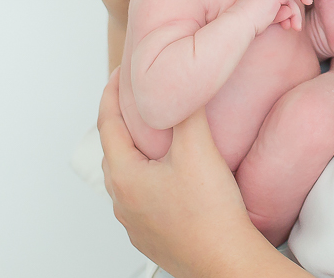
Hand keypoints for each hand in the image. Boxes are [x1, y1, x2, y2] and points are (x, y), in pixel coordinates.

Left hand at [99, 68, 262, 273]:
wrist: (226, 262)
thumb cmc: (209, 215)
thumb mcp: (198, 149)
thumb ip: (187, 110)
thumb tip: (180, 82)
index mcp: (124, 177)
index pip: (107, 124)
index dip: (111, 94)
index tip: (118, 74)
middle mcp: (123, 201)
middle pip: (115, 150)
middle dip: (125, 121)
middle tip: (139, 99)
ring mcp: (136, 222)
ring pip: (129, 175)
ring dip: (138, 152)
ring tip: (157, 134)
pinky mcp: (152, 235)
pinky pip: (143, 197)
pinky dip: (150, 176)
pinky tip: (172, 174)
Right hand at [230, 0, 311, 35]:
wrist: (237, 26)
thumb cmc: (244, 29)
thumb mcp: (263, 22)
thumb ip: (276, 15)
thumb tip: (288, 13)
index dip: (284, 8)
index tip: (286, 24)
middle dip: (292, 4)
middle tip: (296, 23)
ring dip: (296, 11)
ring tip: (296, 27)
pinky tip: (308, 1)